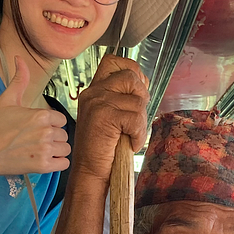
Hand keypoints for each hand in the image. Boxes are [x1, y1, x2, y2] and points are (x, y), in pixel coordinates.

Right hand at [0, 55, 71, 176]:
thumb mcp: (7, 99)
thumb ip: (19, 79)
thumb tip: (19, 58)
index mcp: (41, 115)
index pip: (60, 120)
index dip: (51, 124)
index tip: (38, 128)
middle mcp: (46, 132)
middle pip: (64, 135)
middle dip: (53, 138)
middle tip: (35, 140)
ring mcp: (45, 150)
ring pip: (65, 149)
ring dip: (56, 151)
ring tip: (39, 150)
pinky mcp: (43, 166)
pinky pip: (64, 164)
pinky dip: (57, 163)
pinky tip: (44, 159)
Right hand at [71, 55, 149, 183]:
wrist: (89, 172)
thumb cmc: (103, 148)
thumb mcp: (111, 117)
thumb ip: (122, 98)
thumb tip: (143, 83)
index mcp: (94, 90)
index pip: (113, 61)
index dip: (132, 70)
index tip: (138, 90)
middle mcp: (93, 92)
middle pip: (130, 76)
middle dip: (142, 96)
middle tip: (137, 118)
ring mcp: (97, 102)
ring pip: (137, 100)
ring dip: (141, 121)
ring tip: (131, 135)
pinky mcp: (104, 116)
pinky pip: (136, 117)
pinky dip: (139, 134)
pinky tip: (131, 143)